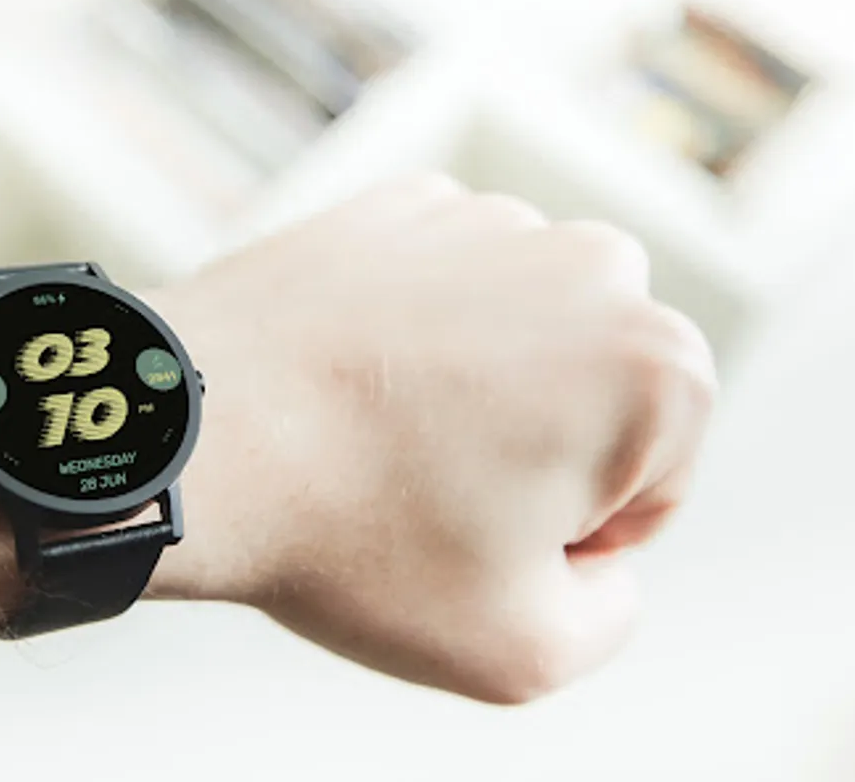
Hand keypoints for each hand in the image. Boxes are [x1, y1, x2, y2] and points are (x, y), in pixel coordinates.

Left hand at [150, 175, 715, 702]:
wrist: (196, 434)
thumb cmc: (356, 540)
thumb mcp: (523, 651)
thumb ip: (613, 613)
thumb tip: (599, 559)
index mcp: (658, 371)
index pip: (656, 485)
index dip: (572, 538)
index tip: (483, 538)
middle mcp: (594, 268)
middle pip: (598, 399)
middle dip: (542, 452)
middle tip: (436, 493)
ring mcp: (492, 222)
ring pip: (523, 337)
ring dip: (480, 388)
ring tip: (386, 438)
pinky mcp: (407, 203)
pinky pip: (444, 290)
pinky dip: (415, 335)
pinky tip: (351, 381)